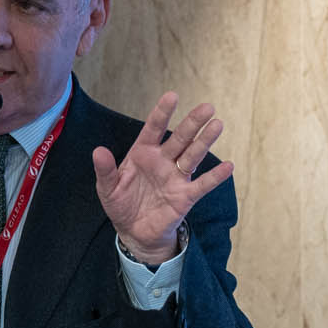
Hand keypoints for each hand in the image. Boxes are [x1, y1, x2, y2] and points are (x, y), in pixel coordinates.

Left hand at [90, 92, 233, 263]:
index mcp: (143, 153)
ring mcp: (176, 177)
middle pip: (180, 138)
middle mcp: (163, 161)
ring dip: (205, 141)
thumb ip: (105, 169)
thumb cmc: (121, 203)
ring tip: (217, 125)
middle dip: (192, 123)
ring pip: (193, 155)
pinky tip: (228, 166)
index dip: (163, 112)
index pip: (154, 128)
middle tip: (207, 107)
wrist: (133, 231)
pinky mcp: (185, 196)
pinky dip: (215, 177)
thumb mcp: (107, 187)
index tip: (172, 95)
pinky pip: (202, 185)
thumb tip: (98, 151)